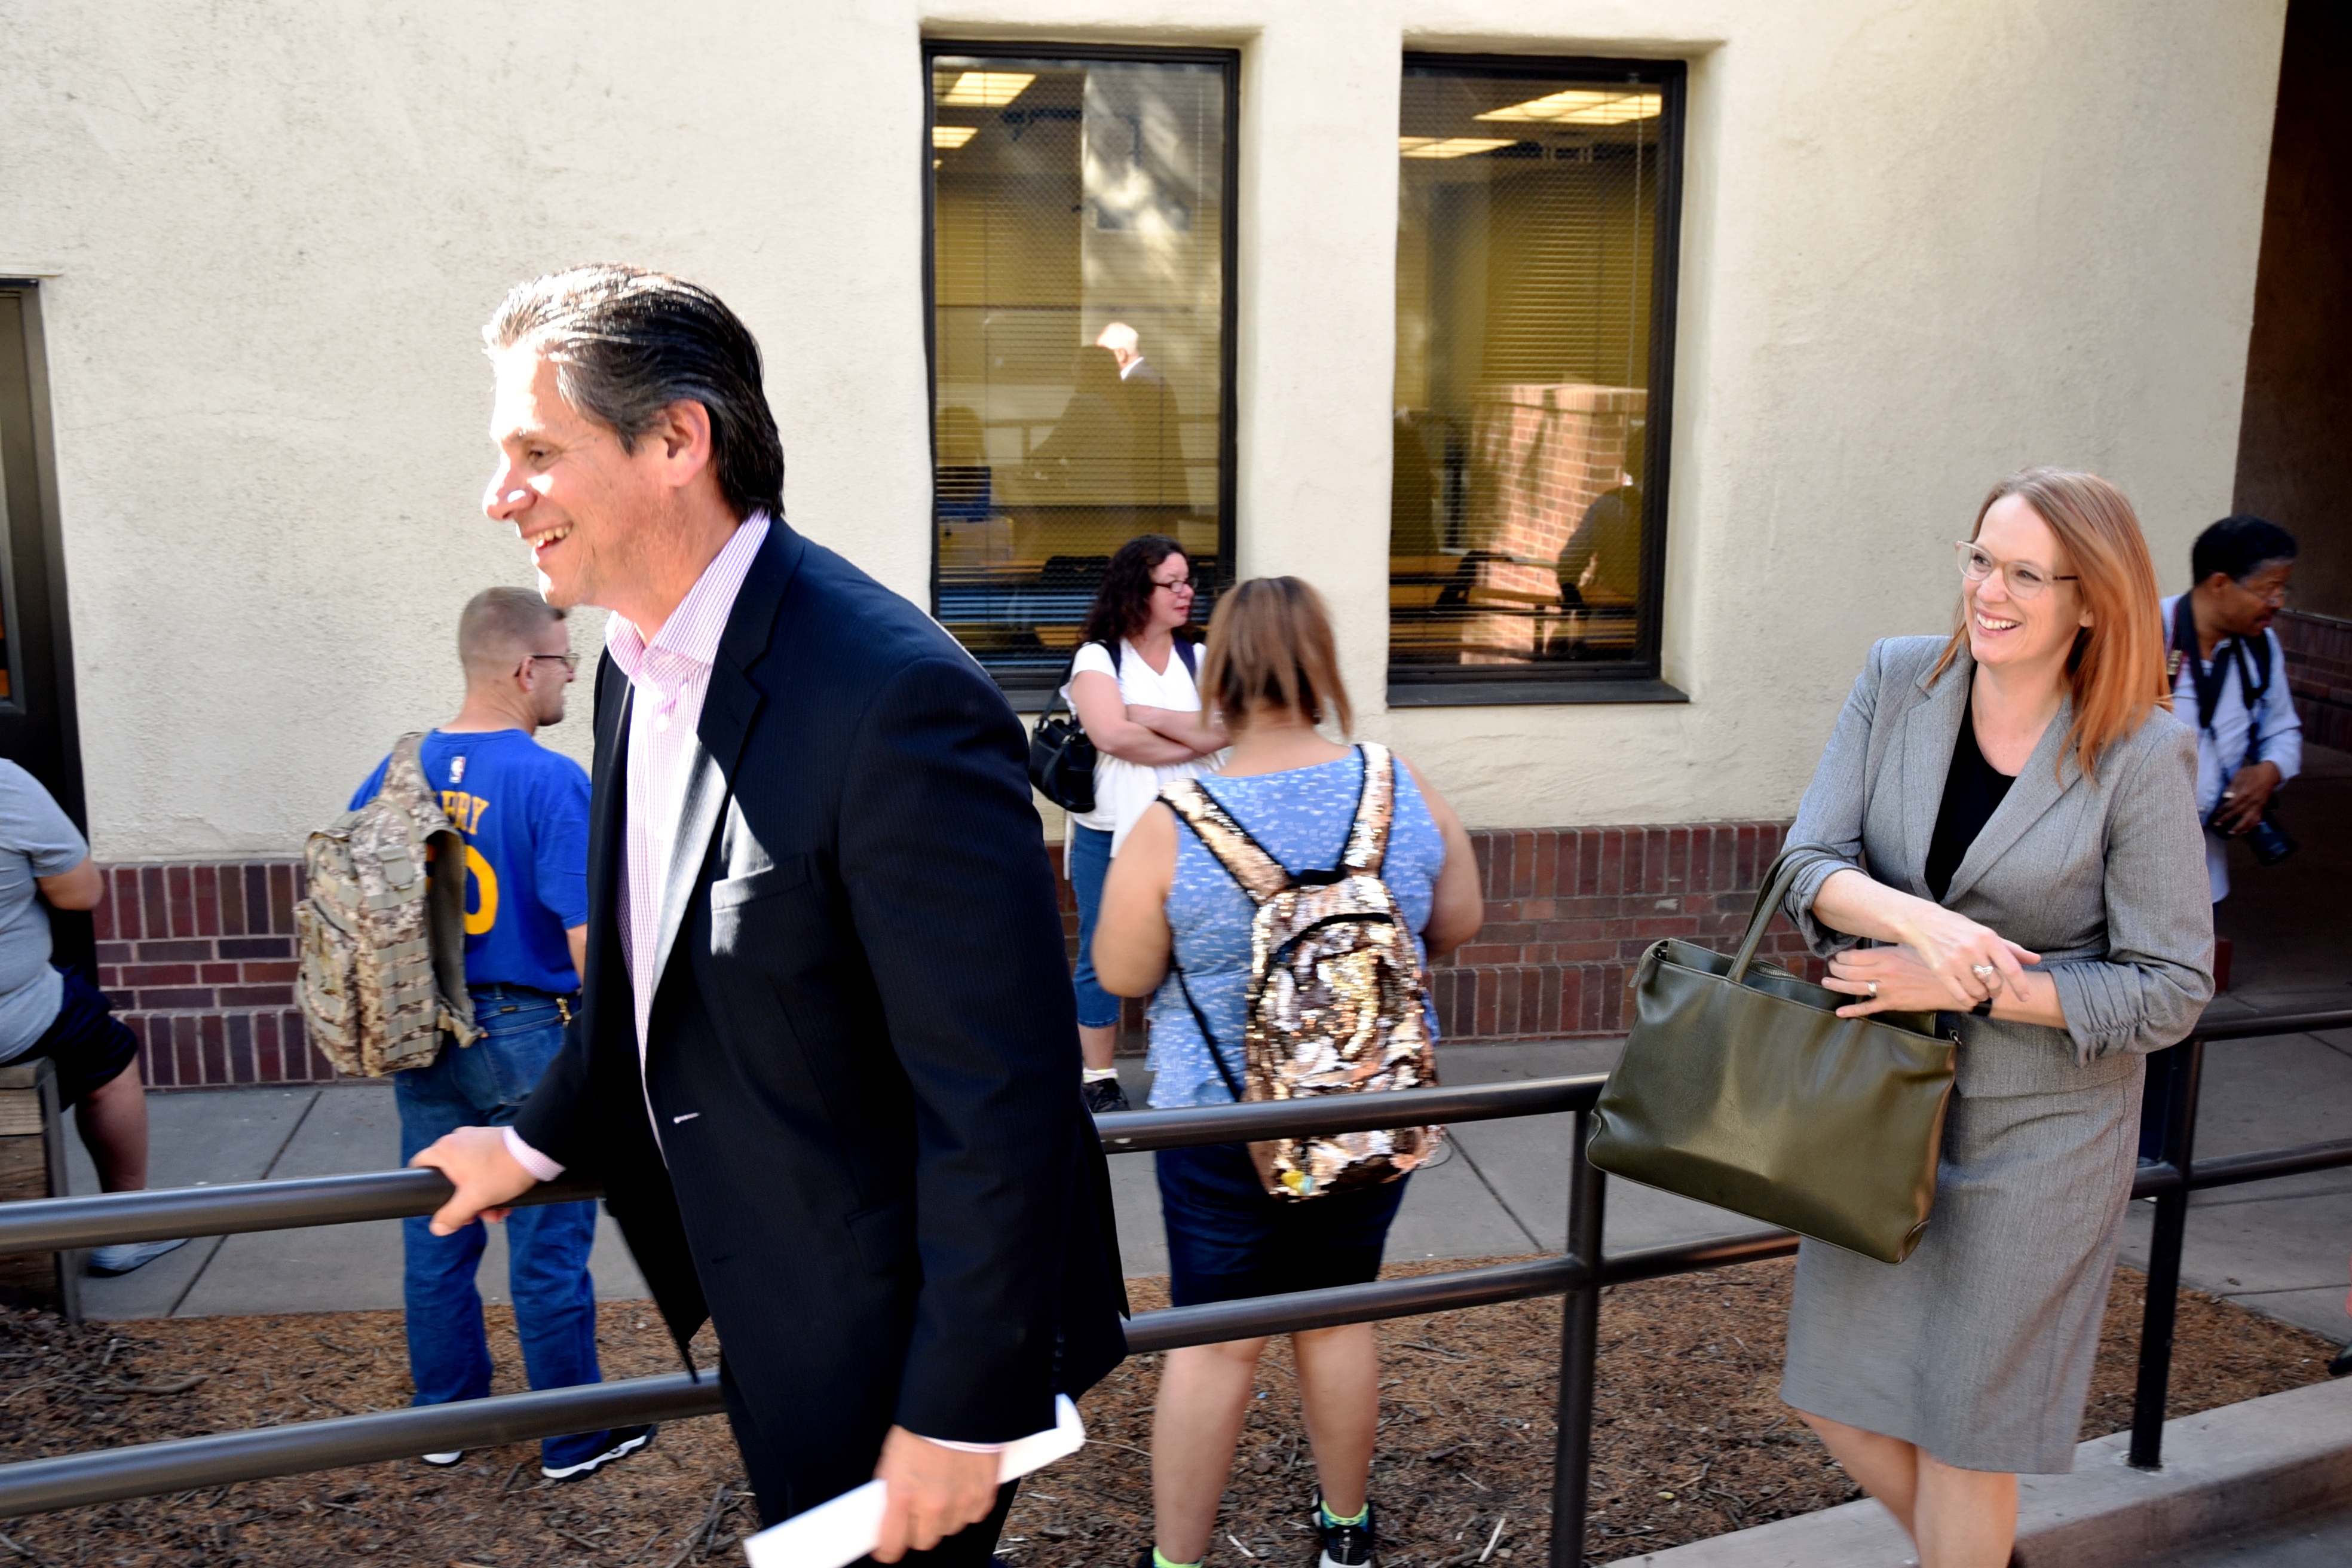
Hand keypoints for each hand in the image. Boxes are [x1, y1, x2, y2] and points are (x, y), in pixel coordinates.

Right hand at [409, 1125, 537, 1235]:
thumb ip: (453, 1215)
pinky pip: (485, 1166)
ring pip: (470, 1175)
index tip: (436, 1201)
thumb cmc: (502, 1172)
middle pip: (450, 1176)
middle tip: (478, 1215)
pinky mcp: (493, 1142)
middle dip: (464, 1201)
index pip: (420, 1164)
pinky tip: (506, 1199)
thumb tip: (438, 1228)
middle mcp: (458, 1140)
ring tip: (498, 1211)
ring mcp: (476, 1139)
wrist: (538, 1151)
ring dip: (482, 1197)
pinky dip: (492, 1183)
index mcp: (445, 1149)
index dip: (422, 1184)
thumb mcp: (474, 1199)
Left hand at [871, 1427, 999, 1561]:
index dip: (887, 1549)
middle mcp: (931, 1504)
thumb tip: (886, 1508)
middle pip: (923, 1541)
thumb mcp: (893, 1454)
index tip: (886, 1548)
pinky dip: (967, 1506)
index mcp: (902, 1494)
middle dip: (918, 1528)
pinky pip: (973, 1515)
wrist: (962, 1399)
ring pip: (949, 1529)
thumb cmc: (924, 1423)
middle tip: (918, 1508)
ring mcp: (960, 1501)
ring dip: (944, 1517)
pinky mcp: (984, 1494)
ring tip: (944, 1489)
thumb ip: (891, 1486)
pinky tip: (963, 1486)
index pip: (891, 1545)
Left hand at [1822, 946, 2013, 1017]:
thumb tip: (1886, 935)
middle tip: (1830, 967)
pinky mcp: (1894, 1004)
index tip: (1837, 955)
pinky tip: (1840, 1012)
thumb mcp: (1914, 946)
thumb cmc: (1936, 962)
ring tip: (1826, 982)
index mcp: (1887, 956)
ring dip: (1836, 985)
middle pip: (1848, 971)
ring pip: (1852, 988)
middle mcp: (1883, 972)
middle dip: (1835, 969)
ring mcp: (1887, 989)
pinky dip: (1852, 1011)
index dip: (1841, 957)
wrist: (1956, 985)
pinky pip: (1868, 1009)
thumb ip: (1896, 943)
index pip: (1853, 956)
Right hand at [1882, 904, 2039, 1011]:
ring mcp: (1955, 961)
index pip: (2011, 968)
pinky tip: (1969, 997)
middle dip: (1995, 989)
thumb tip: (2036, 959)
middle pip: (1994, 982)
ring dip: (1982, 995)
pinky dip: (1968, 1001)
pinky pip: (1960, 995)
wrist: (1924, 923)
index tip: (2025, 997)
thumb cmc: (1960, 929)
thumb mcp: (1986, 934)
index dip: (2021, 986)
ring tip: (1979, 989)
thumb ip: (2011, 949)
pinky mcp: (1940, 970)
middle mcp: (1972, 949)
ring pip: (1978, 990)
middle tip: (1992, 987)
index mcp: (1987, 938)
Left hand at [2211, 760, 2281, 834]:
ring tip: (2232, 833)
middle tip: (2217, 824)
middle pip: (2238, 812)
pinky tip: (2245, 831)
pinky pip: (2258, 819)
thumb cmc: (2252, 773)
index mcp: (2245, 792)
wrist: (2270, 774)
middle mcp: (2252, 801)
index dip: (2223, 809)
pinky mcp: (2263, 808)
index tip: (2216, 813)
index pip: (2232, 804)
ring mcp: (2258, 805)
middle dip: (2227, 819)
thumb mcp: (2240, 775)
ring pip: (2249, 819)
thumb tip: (2226, 797)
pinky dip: (2252, 826)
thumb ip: (2233, 786)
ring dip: (2240, 827)